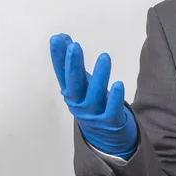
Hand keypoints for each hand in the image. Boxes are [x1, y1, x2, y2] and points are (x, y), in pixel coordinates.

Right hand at [49, 33, 136, 158]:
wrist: (105, 138)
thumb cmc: (92, 103)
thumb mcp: (81, 82)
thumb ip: (71, 61)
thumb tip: (62, 37)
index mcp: (72, 92)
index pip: (62, 73)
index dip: (58, 57)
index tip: (57, 38)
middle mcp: (79, 103)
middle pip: (74, 84)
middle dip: (73, 65)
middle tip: (74, 46)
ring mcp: (94, 113)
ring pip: (95, 95)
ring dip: (100, 76)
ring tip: (104, 57)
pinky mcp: (110, 121)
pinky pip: (112, 109)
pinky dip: (115, 98)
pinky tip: (119, 84)